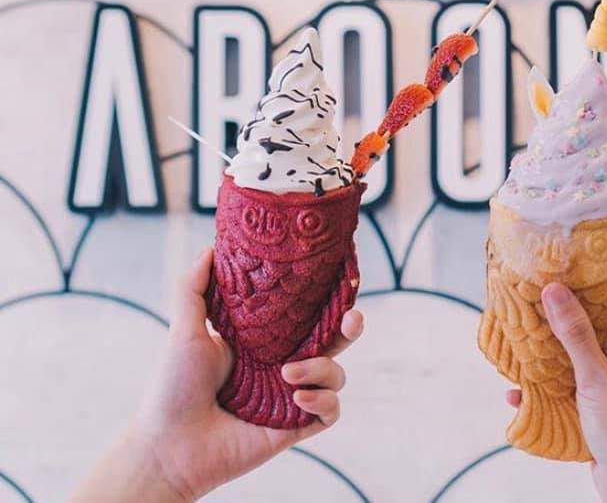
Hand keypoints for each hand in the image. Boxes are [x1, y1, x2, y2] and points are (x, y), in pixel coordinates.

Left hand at [71, 248, 363, 501]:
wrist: (169, 446)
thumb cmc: (172, 389)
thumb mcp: (184, 330)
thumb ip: (194, 288)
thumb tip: (210, 247)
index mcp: (264, 339)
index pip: (305, 313)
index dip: (327, 297)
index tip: (342, 277)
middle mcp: (283, 363)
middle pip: (334, 339)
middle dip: (350, 326)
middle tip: (350, 318)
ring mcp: (292, 394)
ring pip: (336, 373)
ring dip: (322, 369)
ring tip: (288, 374)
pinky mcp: (296, 425)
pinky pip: (331, 410)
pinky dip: (323, 400)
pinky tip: (298, 398)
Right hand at [506, 283, 606, 502]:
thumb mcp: (596, 375)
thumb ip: (574, 333)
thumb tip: (553, 289)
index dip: (587, 294)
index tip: (555, 282)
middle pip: (597, 330)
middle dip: (561, 327)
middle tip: (529, 312)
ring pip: (583, 358)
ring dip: (552, 359)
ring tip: (518, 351)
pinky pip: (578, 385)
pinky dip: (553, 387)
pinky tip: (519, 392)